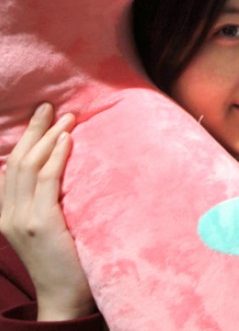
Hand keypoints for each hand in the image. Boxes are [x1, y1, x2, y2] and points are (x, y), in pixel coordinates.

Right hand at [0, 104, 94, 320]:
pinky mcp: (40, 223)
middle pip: (16, 162)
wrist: (65, 297)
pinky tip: (66, 140)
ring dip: (48, 137)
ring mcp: (21, 219)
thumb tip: (64, 171)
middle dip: (34, 131)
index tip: (41, 118)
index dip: (25, 140)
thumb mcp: (50, 227)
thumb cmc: (66, 261)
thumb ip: (47, 202)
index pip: (10, 169)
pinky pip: (45, 181)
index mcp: (7, 215)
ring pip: (28, 167)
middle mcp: (8, 215)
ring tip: (67, 117)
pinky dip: (56, 157)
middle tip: (50, 107)